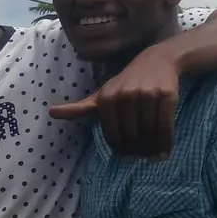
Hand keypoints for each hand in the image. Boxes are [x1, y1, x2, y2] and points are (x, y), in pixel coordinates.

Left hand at [49, 43, 180, 158]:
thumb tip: (50, 113)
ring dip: (151, 149)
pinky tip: (164, 153)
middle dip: (136, 150)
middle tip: (140, 156)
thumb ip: (79, 108)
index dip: (120, 148)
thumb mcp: (101, 94)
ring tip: (151, 155)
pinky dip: (165, 143)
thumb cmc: (125, 83)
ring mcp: (146, 95)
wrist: (158, 61)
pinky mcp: (166, 95)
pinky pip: (165, 126)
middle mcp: (125, 95)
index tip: (126, 154)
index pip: (113, 135)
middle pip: (131, 135)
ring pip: (148, 132)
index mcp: (106, 98)